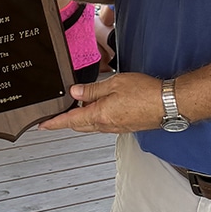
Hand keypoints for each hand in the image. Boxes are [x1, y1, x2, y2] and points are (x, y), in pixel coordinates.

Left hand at [38, 72, 163, 133]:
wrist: (168, 103)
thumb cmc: (145, 92)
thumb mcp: (114, 84)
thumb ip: (92, 89)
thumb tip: (75, 92)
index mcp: (99, 115)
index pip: (70, 120)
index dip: (54, 123)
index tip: (42, 126)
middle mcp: (106, 125)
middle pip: (79, 125)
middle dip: (66, 120)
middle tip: (56, 115)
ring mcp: (116, 128)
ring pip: (91, 125)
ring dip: (82, 117)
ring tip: (79, 104)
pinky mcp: (125, 126)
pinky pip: (103, 124)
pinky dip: (95, 117)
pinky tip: (99, 107)